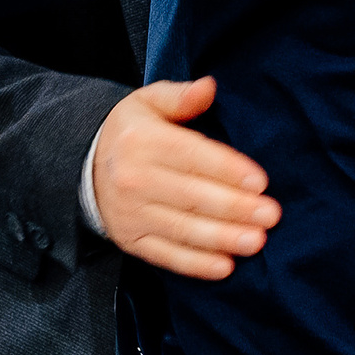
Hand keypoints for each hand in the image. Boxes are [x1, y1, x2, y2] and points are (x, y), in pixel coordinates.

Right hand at [92, 77, 280, 280]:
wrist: (84, 168)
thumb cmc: (131, 133)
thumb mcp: (148, 103)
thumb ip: (179, 96)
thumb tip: (209, 87)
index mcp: (142, 140)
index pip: (191, 156)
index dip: (227, 170)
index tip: (260, 182)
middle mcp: (133, 178)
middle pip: (191, 196)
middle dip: (235, 208)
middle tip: (270, 215)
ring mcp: (131, 213)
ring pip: (183, 229)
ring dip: (222, 238)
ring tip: (256, 241)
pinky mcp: (130, 240)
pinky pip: (166, 256)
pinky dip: (196, 264)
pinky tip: (225, 267)